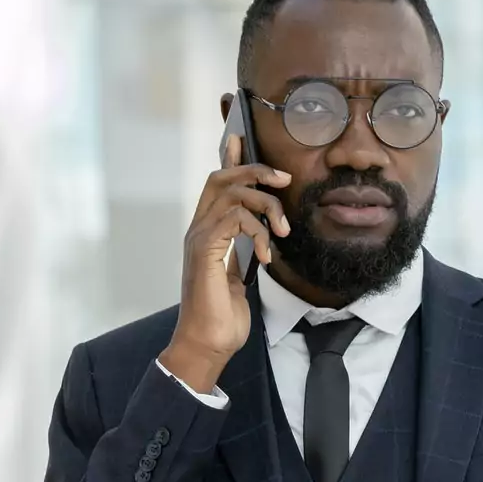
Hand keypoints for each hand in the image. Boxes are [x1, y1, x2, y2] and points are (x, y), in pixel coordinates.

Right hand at [159, 133, 287, 392]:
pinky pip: (234, 219)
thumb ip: (242, 253)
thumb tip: (260, 238)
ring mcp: (198, 238)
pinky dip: (257, 230)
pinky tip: (268, 253)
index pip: (217, 184)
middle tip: (284, 180)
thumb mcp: (238, 278)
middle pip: (221, 177)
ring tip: (284, 230)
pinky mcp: (204, 250)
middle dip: (254, 170)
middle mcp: (198, 229)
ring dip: (266, 204)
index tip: (241, 136)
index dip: (230, 157)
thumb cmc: (223, 317)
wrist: (207, 345)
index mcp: (206, 233)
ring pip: (231, 193)